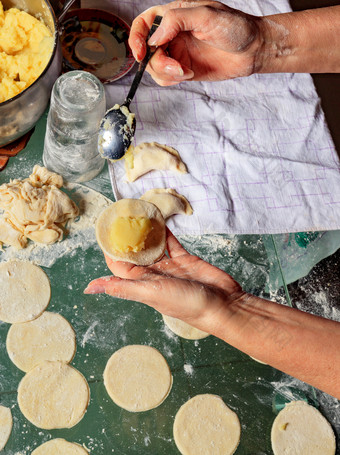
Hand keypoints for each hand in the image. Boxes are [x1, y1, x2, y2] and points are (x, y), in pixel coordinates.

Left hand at [84, 229, 245, 333]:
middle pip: (134, 253)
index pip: (118, 265)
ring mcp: (169, 266)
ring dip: (146, 232)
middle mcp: (153, 275)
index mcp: (141, 284)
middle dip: (127, 236)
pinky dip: (165, 231)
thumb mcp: (150, 293)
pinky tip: (160, 218)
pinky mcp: (185, 259)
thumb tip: (88, 288)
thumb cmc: (186, 303)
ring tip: (138, 213)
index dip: (110, 248)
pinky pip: (171, 242)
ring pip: (153, 245)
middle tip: (121, 215)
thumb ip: (122, 288)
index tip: (105, 229)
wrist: (222, 305)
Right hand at [128, 0, 262, 84]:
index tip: (141, 53)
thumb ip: (178, 21)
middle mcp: (173, 34)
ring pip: (155, 67)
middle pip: (147, 50)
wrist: (253, 50)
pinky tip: (188, 75)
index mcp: (175, 15)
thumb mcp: (207, 16)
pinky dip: (172, 80)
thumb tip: (154, 38)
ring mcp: (177, 53)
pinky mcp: (183, 70)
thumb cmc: (235, 28)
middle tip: (177, 68)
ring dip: (167, 73)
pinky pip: (166, 78)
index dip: (136, 37)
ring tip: (186, 72)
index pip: (144, 23)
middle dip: (158, 63)